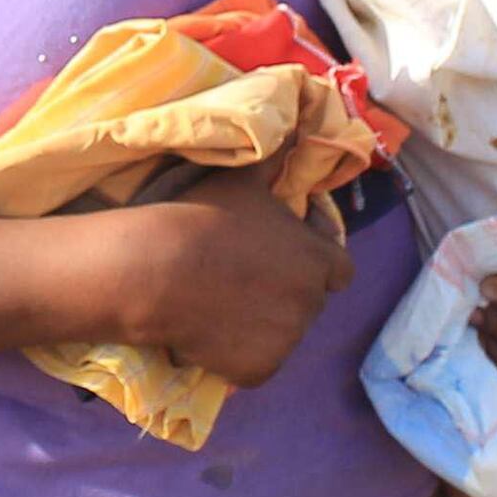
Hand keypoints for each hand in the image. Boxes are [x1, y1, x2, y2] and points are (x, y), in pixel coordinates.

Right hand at [115, 162, 351, 391]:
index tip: (283, 256)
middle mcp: (312, 304)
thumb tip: (297, 125)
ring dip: (260, 325)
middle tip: (241, 280)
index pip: (339, 270)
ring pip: (280, 335)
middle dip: (283, 293)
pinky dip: (237, 356)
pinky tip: (208, 335)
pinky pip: (254, 366)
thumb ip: (277, 158)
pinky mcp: (259, 371)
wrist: (158, 269)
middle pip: (307, 303)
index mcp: (319, 260)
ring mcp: (287, 341)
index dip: (314, 262)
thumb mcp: (245, 179)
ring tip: (220, 308)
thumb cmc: (205, 217)